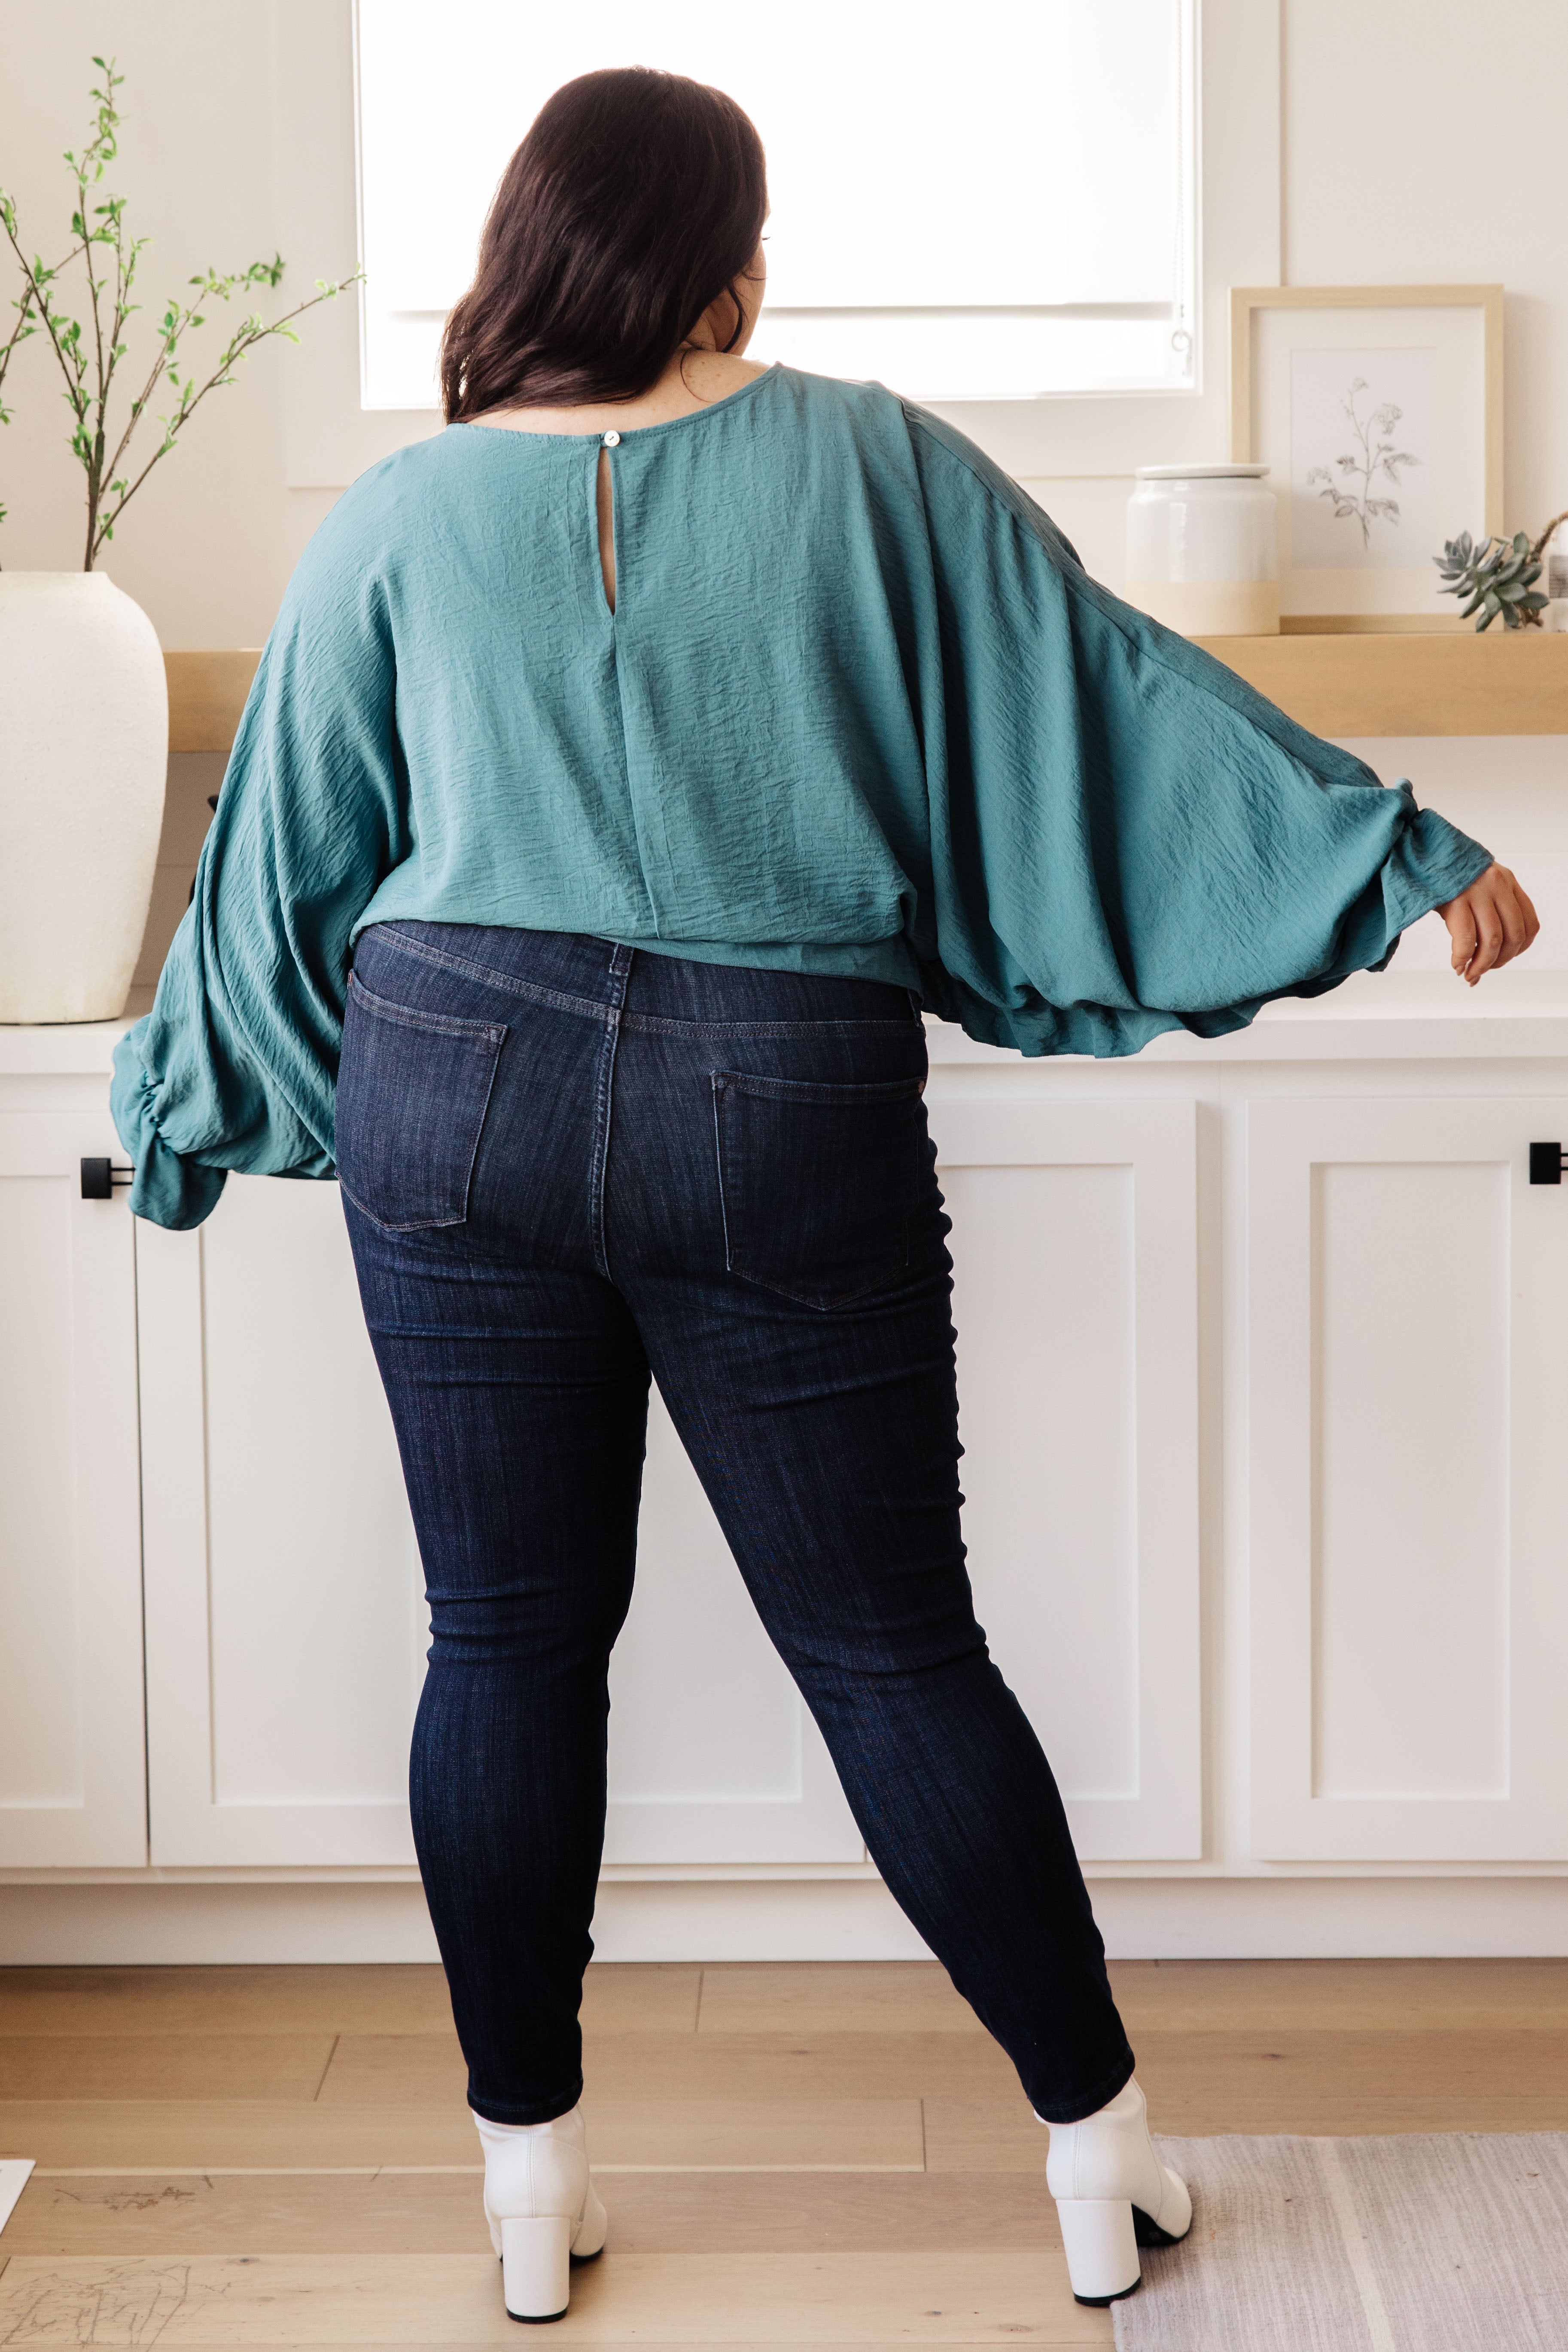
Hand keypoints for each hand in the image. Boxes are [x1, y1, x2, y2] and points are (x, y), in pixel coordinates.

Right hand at [1437, 863, 1538, 984]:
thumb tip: (1491, 948)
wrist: (1419, 852)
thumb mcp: (1479, 881)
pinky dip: (1463, 958)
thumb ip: (1492, 903)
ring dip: (1481, 965)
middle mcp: (1497, 885)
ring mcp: (1477, 892)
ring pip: (1492, 941)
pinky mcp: (1455, 899)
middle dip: (1499, 962)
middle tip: (1482, 971)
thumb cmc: (1445, 873)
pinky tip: (1456, 964)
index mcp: (1507, 881)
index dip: (1519, 950)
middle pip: (1513, 936)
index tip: (1502, 959)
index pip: (1530, 924)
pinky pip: (1466, 939)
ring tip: (1469, 973)